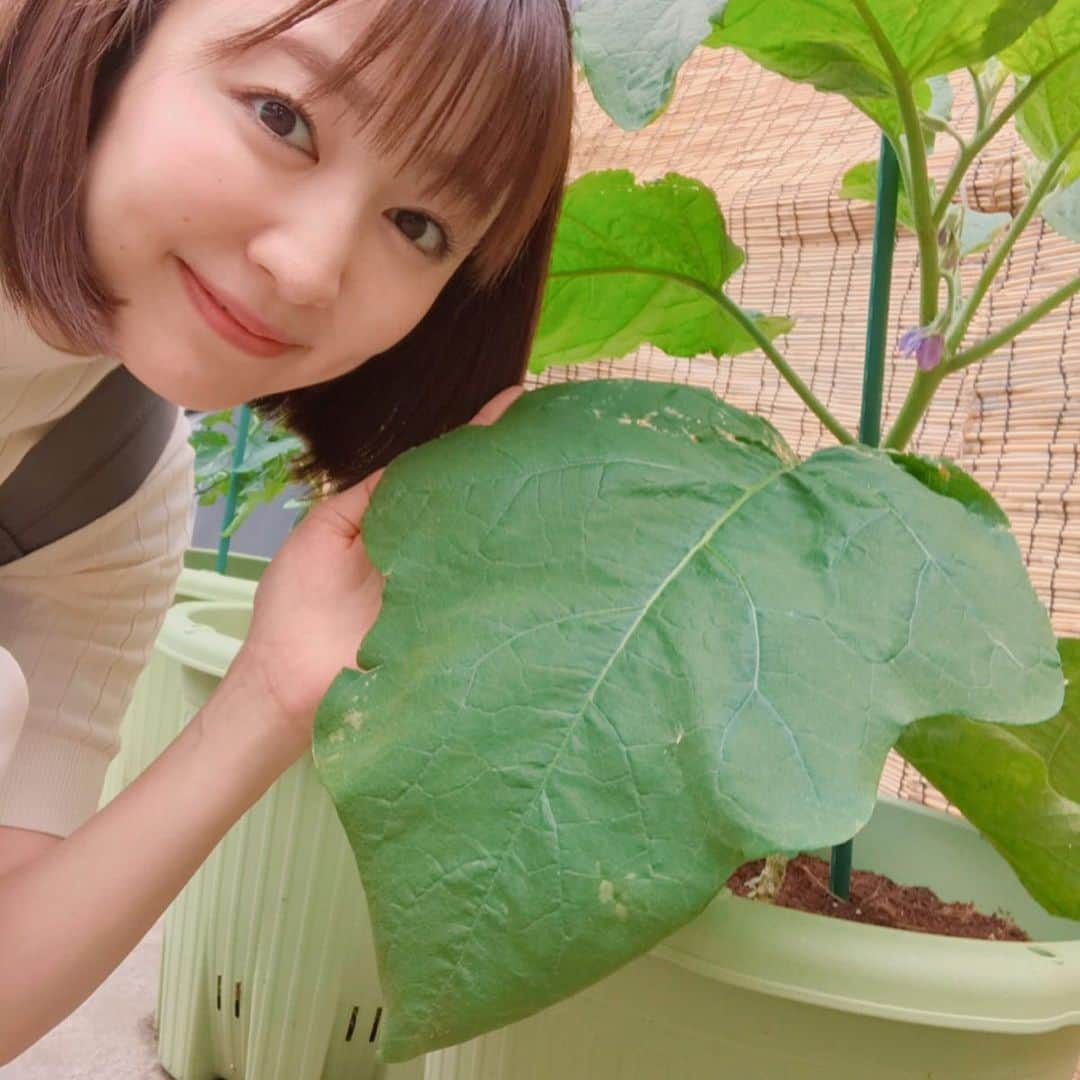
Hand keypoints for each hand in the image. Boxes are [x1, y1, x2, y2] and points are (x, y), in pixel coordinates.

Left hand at [231, 386, 524, 752]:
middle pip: (478, 505)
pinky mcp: (458, 627)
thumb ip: (370, 494)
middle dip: (512, 469)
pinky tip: (548, 538)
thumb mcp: (325, 530)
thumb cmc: (297, 606)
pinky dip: (516, 570)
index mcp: (402, 523)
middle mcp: (434, 551)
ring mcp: (449, 589)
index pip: (445, 473)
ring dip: (524, 513)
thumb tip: (414, 458)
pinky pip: (490, 595)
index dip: (477, 439)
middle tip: (552, 433)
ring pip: (492, 545)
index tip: (513, 403)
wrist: (285, 680)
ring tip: (561, 470)